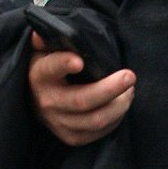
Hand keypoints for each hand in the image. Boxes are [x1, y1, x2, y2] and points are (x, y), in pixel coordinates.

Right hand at [28, 31, 135, 146]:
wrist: (37, 99)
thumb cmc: (50, 68)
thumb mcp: (45, 50)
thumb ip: (47, 38)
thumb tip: (43, 32)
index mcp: (40, 75)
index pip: (51, 68)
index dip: (64, 64)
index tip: (80, 61)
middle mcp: (48, 102)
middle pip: (82, 100)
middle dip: (109, 89)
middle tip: (130, 76)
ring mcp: (59, 122)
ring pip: (95, 119)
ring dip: (119, 105)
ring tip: (130, 90)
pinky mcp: (71, 137)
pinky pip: (98, 132)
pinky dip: (115, 118)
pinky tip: (122, 103)